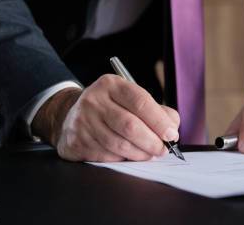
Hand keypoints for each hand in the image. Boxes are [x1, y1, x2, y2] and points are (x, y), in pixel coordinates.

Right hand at [32, 74, 179, 161]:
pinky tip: (128, 156)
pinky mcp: (76, 142)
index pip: (140, 101)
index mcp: (112, 85)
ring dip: (140, 154)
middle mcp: (94, 100)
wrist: (71, 115)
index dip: (159, 121)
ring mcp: (82, 121)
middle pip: (130, 126)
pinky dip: (122, 159)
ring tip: (149, 154)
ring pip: (119, 144)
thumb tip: (172, 129)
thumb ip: (157, 111)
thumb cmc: (111, 108)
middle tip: (163, 149)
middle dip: (152, 142)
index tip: (171, 134)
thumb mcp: (131, 100)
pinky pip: (106, 156)